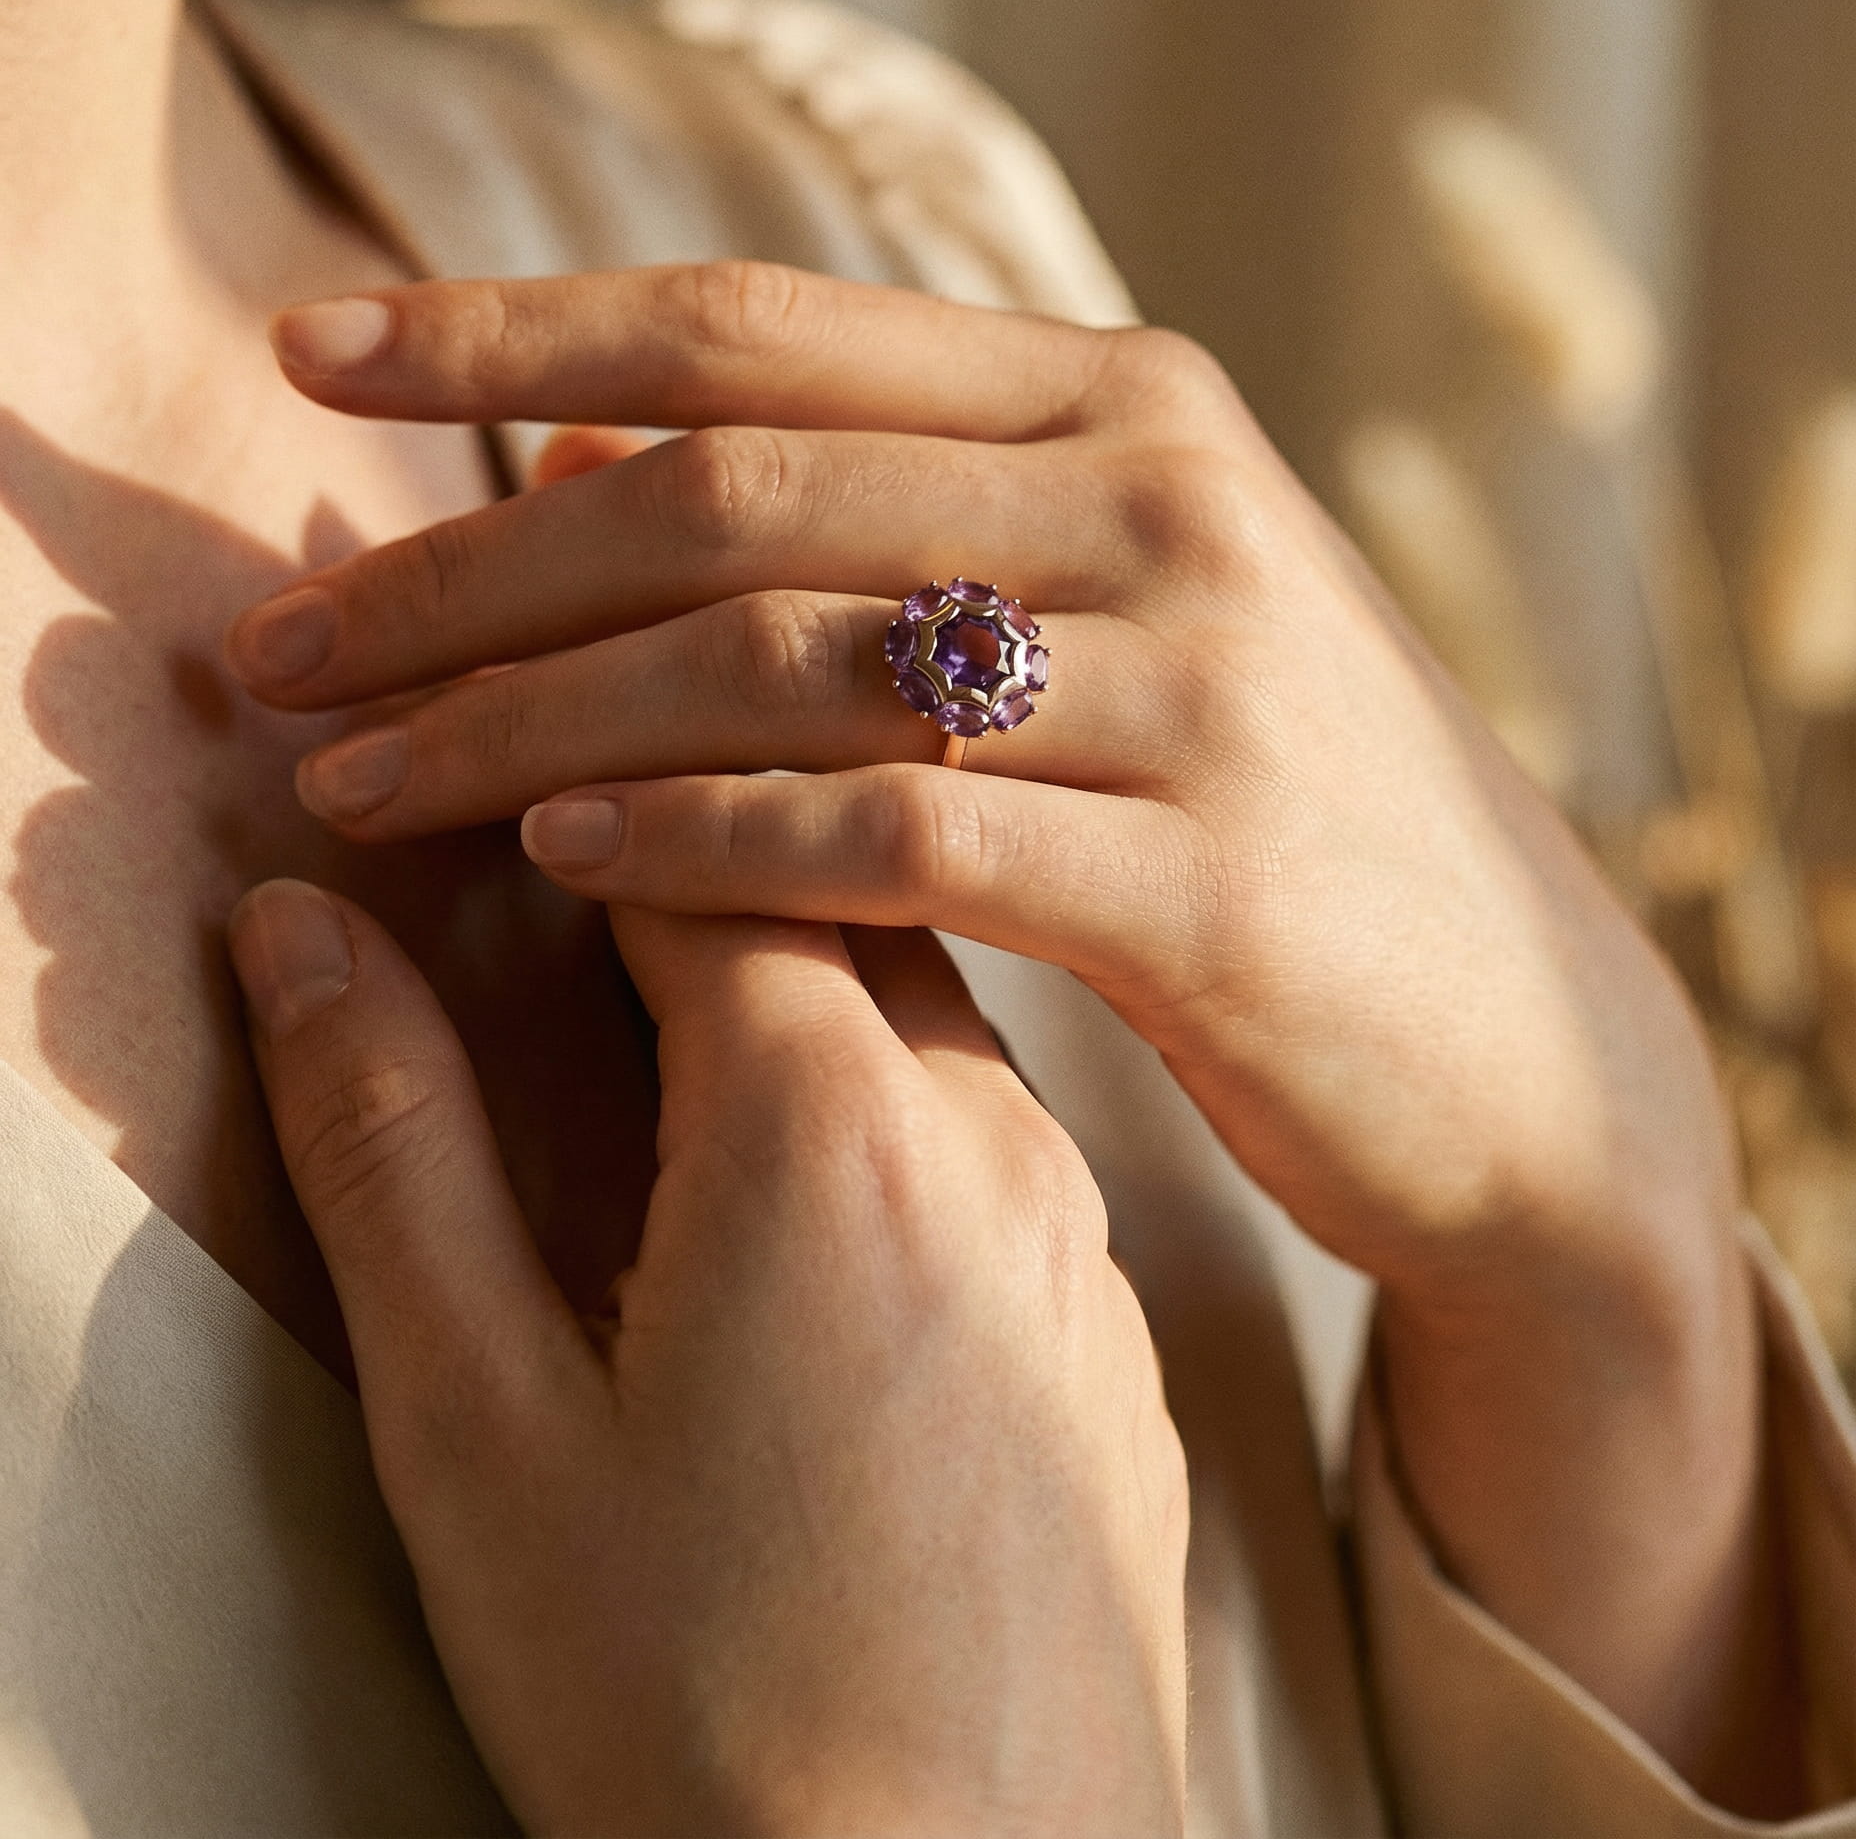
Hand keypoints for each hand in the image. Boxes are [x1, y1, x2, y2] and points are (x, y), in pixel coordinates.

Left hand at [226, 265, 1785, 1801]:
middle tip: (277, 653)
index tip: (304, 351)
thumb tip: (574, 458)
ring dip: (528, 726)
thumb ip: (892, 513)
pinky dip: (702, 848)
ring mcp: (1203, 683)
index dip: (506, 329)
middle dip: (460, 573)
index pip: (756, 327)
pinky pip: (891, 836)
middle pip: (726, 494)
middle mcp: (1166, 496)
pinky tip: (562, 869)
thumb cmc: (1262, 805)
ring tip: (361, 780)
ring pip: (781, 662)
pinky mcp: (1214, 884)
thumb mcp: (1117, 604)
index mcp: (1125, 395)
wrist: (1518, 1030)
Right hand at [228, 880, 1187, 1838]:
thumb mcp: (474, 1424)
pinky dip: (893, 1108)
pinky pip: (1003, 1145)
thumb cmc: (692, 1704)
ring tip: (669, 1031)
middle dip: (692, 864)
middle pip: (836, 899)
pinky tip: (814, 1209)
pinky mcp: (1114, 1335)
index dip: (578, 809)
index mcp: (822, 1124)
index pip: (701, 851)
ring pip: (931, 1015)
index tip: (484, 817)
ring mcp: (1079, 1237)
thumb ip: (385, 1143)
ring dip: (802, 979)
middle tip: (563, 889)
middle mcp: (990, 1140)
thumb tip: (304, 934)